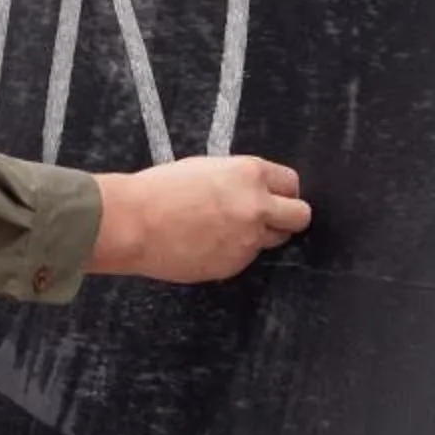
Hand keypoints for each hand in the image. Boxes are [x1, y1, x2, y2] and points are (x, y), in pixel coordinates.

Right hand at [87, 155, 311, 282]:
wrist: (135, 223)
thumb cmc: (160, 190)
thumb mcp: (207, 168)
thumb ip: (238, 179)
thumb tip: (255, 190)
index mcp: (250, 174)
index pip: (292, 183)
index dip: (283, 191)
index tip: (275, 196)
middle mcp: (256, 206)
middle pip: (300, 216)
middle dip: (287, 217)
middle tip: (266, 217)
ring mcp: (247, 240)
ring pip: (274, 240)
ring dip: (259, 236)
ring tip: (227, 230)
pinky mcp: (233, 265)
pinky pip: (245, 259)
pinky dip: (233, 253)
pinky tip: (208, 244)